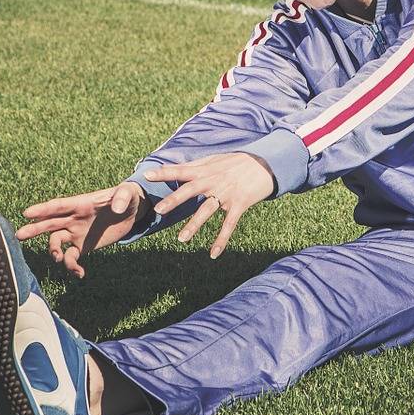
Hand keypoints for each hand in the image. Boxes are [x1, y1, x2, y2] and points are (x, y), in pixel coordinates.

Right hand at [16, 181, 146, 277]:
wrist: (131, 212)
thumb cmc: (126, 197)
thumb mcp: (127, 194)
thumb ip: (122, 198)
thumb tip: (116, 208)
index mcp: (80, 203)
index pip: (58, 206)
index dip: (43, 209)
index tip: (27, 213)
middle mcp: (74, 218)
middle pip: (49, 223)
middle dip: (34, 229)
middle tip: (19, 236)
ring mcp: (76, 232)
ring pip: (56, 242)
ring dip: (54, 251)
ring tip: (59, 258)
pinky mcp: (83, 246)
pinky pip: (71, 257)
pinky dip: (72, 266)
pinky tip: (80, 273)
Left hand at [148, 152, 274, 258]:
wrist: (266, 164)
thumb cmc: (238, 162)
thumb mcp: (216, 160)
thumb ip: (197, 166)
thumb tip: (176, 169)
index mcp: (206, 170)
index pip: (181, 170)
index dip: (164, 172)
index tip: (147, 175)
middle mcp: (214, 181)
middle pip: (190, 190)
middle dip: (174, 200)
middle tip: (158, 210)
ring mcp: (227, 194)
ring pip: (207, 210)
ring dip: (194, 225)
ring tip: (181, 239)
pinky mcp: (240, 204)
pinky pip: (229, 225)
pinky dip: (221, 240)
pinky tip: (213, 254)